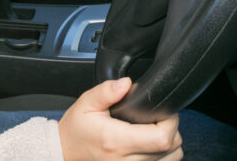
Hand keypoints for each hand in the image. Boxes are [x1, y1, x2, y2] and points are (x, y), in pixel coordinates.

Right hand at [59, 77, 182, 159]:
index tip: (165, 110)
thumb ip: (106, 91)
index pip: (161, 138)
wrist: (64, 152)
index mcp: (116, 140)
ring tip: (156, 130)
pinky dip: (164, 156)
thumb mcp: (86, 103)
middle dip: (173, 130)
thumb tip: (126, 83)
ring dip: (171, 145)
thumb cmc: (76, 130)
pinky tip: (152, 144)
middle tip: (160, 117)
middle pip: (171, 150)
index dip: (171, 122)